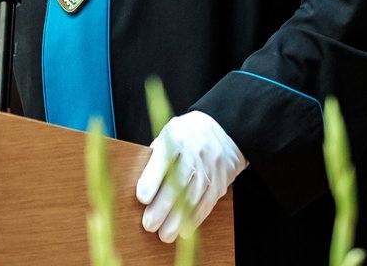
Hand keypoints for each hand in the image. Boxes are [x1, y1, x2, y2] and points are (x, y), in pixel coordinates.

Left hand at [135, 110, 246, 242]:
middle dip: (162, 207)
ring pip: (193, 197)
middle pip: (178, 183)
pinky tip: (184, 230)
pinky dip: (195, 218)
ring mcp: (210, 168)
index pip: (163, 159)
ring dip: (178, 219)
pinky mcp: (220, 182)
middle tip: (149, 225)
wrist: (225, 130)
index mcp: (177, 137)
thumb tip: (141, 184)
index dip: (152, 180)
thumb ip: (156, 155)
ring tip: (164, 235)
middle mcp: (195, 152)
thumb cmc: (187, 135)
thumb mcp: (168, 134)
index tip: (142, 198)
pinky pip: (207, 203)